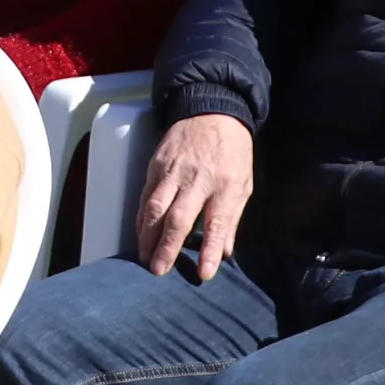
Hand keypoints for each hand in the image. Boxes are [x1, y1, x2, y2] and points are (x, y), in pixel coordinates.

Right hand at [136, 114, 253, 278]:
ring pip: (156, 206)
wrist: (212, 110)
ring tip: (144, 256)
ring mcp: (173, 171)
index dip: (210, 250)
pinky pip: (145, 195)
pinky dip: (141, 217)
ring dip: (148, 235)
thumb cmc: (232, 151)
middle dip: (168, 246)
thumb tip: (225, 252)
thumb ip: (233, 218)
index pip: (217, 223)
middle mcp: (197, 179)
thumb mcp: (244, 183)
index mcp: (225, 185)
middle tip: (159, 270)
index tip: (204, 274)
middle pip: (179, 217)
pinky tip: (140, 233)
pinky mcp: (157, 165)